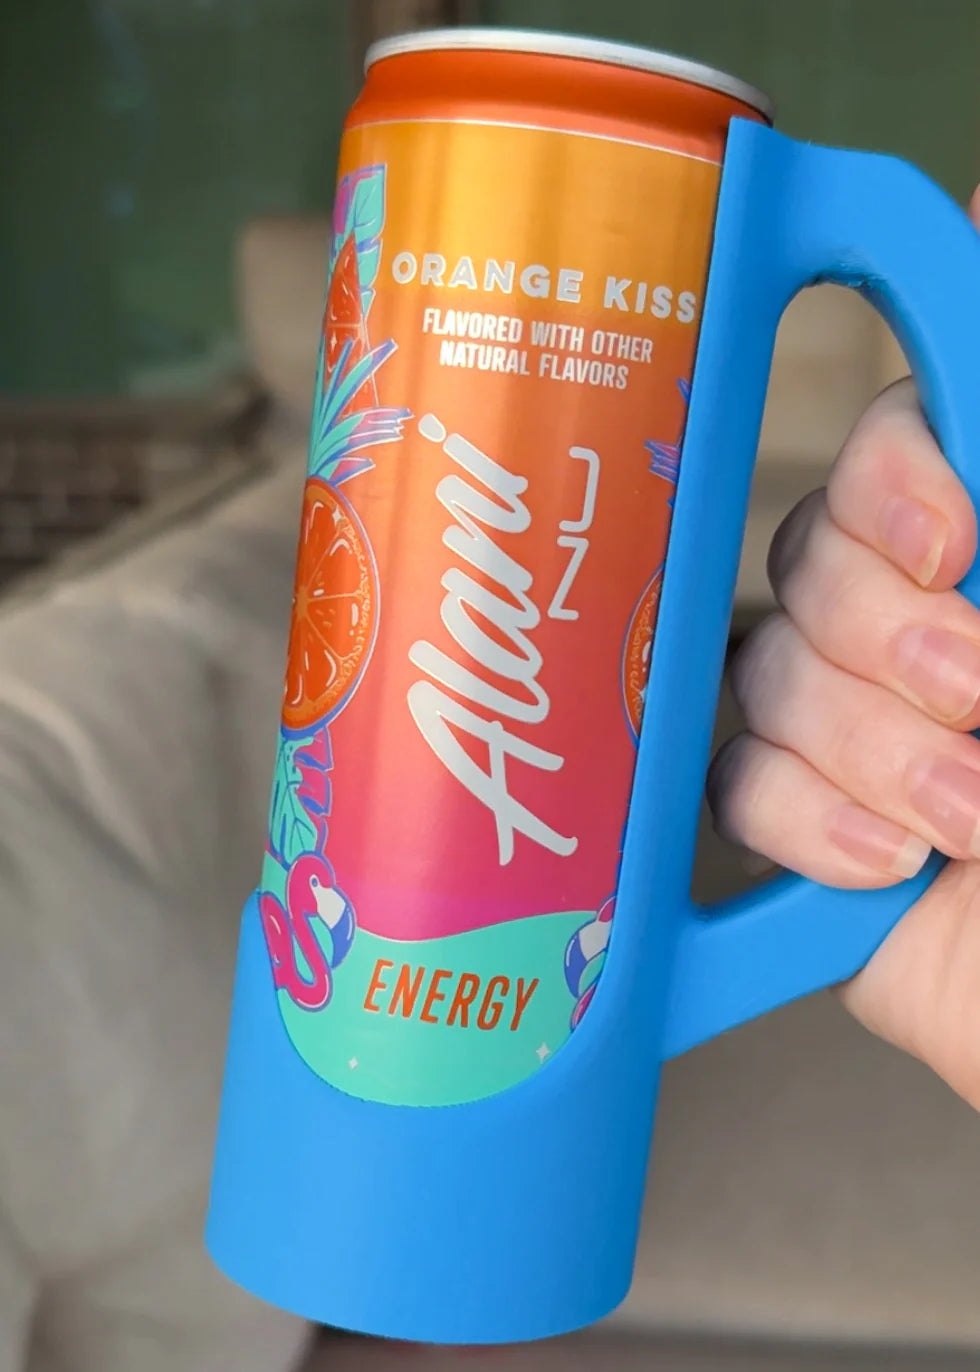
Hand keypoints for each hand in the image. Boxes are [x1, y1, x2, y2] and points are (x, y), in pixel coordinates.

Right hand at [707, 186, 979, 1109]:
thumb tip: (972, 223)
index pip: (887, 442)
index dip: (886, 476)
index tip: (958, 545)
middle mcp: (918, 619)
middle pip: (800, 556)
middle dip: (887, 640)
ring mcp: (853, 724)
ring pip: (760, 675)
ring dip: (868, 751)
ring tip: (971, 824)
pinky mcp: (804, 826)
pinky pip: (732, 790)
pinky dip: (807, 825)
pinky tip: (893, 868)